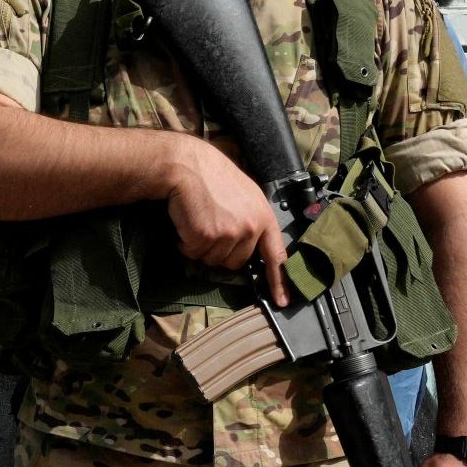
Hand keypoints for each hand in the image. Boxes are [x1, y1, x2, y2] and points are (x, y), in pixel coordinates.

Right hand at [161, 139, 288, 305]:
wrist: (187, 164)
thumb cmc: (212, 175)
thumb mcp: (244, 194)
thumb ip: (251, 220)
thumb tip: (245, 245)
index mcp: (263, 217)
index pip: (276, 255)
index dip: (279, 281)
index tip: (282, 301)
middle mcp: (250, 227)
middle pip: (235, 262)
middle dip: (219, 251)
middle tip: (209, 225)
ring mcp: (229, 233)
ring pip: (212, 260)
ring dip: (200, 246)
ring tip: (197, 219)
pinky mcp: (207, 236)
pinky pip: (193, 253)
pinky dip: (185, 242)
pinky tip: (186, 221)